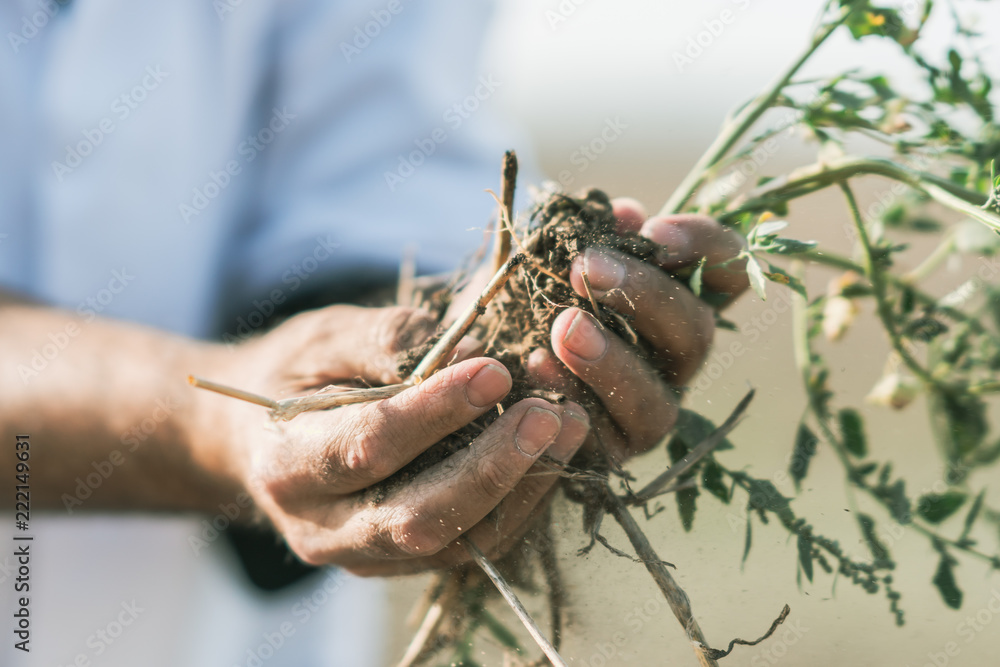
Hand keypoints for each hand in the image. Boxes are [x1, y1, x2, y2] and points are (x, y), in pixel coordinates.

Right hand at [201, 305, 589, 575]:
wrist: (266, 434)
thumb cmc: (296, 373)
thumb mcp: (323, 337)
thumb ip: (385, 340)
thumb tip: (464, 351)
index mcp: (286, 465)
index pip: (367, 447)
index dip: (434, 411)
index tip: (494, 369)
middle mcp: (322, 528)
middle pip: (417, 518)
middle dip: (491, 466)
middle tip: (548, 412)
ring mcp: (363, 555)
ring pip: (454, 543)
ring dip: (520, 488)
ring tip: (569, 427)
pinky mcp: (402, 562)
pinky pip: (470, 547)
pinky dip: (518, 503)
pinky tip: (552, 454)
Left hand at [527, 198, 748, 460]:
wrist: (473, 367)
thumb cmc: (520, 299)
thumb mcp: (544, 257)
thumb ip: (585, 237)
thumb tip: (624, 214)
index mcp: (672, 302)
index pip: (726, 272)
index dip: (707, 247)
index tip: (655, 230)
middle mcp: (671, 362)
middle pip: (695, 332)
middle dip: (645, 296)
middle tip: (586, 268)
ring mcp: (644, 413)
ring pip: (655, 400)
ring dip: (613, 362)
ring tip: (564, 328)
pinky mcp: (606, 455)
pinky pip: (602, 440)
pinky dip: (571, 403)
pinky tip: (535, 370)